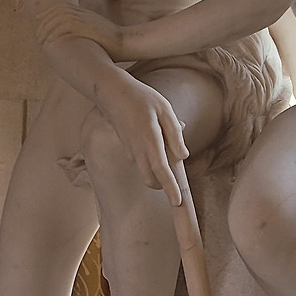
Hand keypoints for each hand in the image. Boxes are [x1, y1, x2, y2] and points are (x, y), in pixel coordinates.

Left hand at [37, 3, 130, 57]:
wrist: (126, 42)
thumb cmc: (113, 43)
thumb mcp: (97, 33)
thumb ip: (85, 32)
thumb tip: (77, 40)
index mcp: (84, 13)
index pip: (60, 9)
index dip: (47, 16)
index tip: (39, 25)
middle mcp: (82, 14)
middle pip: (56, 12)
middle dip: (43, 22)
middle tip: (36, 35)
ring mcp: (84, 19)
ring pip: (57, 18)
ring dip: (46, 28)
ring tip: (39, 40)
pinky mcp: (85, 27)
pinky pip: (64, 25)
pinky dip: (54, 31)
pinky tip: (49, 40)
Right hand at [97, 75, 188, 204]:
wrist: (112, 93)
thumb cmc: (142, 98)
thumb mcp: (165, 110)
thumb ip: (174, 133)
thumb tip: (183, 156)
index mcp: (149, 139)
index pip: (161, 169)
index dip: (170, 187)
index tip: (177, 202)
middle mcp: (138, 150)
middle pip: (150, 180)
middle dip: (163, 186)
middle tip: (177, 181)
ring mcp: (130, 151)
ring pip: (145, 173)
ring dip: (157, 174)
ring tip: (168, 156)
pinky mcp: (127, 149)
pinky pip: (141, 163)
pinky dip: (151, 164)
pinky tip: (158, 146)